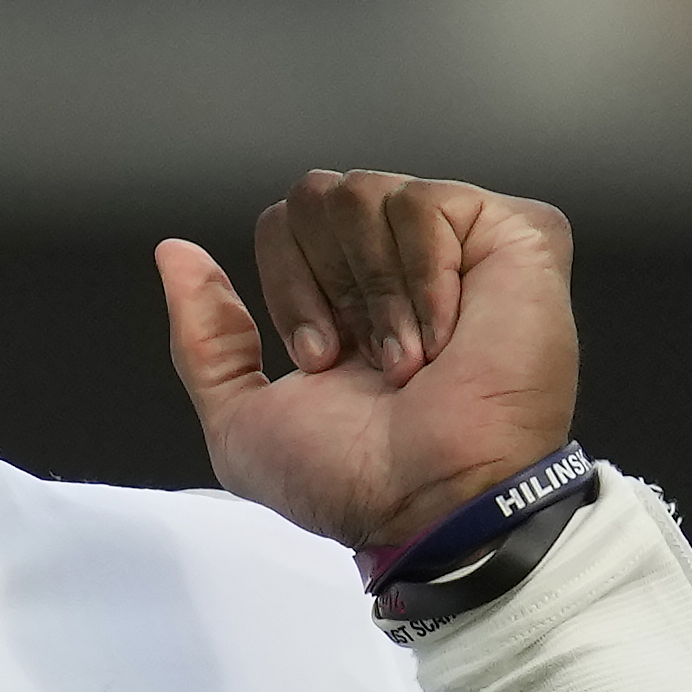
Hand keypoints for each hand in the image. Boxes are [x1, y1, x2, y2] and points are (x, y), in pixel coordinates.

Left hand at [155, 171, 579, 556]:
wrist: (431, 501)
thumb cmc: (355, 482)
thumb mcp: (242, 422)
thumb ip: (203, 338)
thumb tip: (174, 252)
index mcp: (347, 299)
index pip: (283, 224)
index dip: (290, 289)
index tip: (325, 362)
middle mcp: (401, 265)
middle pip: (317, 194)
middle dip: (327, 285)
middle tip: (367, 360)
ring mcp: (461, 247)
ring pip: (368, 191)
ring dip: (376, 294)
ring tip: (410, 358)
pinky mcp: (517, 236)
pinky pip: (428, 202)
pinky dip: (423, 278)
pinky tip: (447, 335)